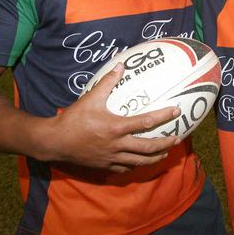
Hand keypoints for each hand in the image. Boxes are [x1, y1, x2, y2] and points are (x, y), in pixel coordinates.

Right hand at [46, 63, 180, 172]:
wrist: (55, 142)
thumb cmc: (73, 119)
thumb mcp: (91, 97)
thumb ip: (108, 82)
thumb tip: (120, 65)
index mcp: (116, 127)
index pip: (146, 122)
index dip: (163, 116)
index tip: (176, 111)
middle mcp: (118, 145)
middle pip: (148, 147)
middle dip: (165, 143)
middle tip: (178, 138)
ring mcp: (112, 158)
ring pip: (139, 161)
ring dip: (155, 157)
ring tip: (166, 153)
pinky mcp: (105, 166)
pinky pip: (125, 169)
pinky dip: (135, 165)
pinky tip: (140, 162)